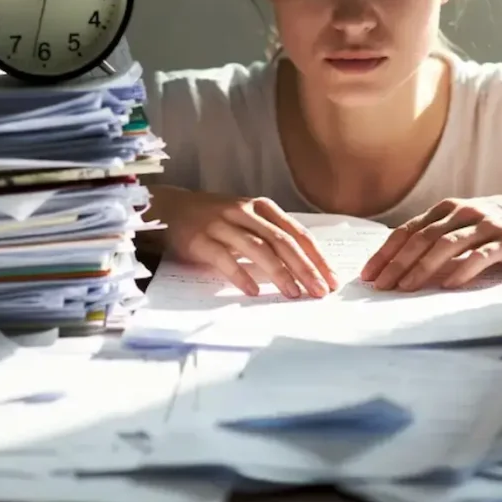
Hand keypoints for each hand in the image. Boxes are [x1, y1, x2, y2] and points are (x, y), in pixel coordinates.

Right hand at [168, 190, 338, 298]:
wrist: (169, 209)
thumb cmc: (215, 219)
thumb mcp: (247, 219)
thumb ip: (271, 235)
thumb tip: (307, 265)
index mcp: (262, 208)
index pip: (297, 233)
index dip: (317, 257)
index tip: (332, 279)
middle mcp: (245, 212)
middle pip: (282, 241)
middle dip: (305, 267)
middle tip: (320, 291)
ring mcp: (222, 224)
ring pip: (257, 248)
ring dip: (278, 272)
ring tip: (294, 293)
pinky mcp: (200, 239)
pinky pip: (224, 258)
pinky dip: (240, 274)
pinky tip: (253, 291)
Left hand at [360, 192, 501, 291]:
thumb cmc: (501, 222)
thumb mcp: (466, 221)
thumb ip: (440, 235)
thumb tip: (403, 263)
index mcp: (447, 208)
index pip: (408, 230)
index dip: (386, 252)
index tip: (368, 274)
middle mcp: (462, 212)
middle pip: (421, 238)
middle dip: (397, 263)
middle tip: (380, 287)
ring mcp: (485, 225)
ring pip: (445, 246)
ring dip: (421, 268)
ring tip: (405, 288)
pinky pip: (480, 256)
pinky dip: (461, 270)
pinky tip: (448, 285)